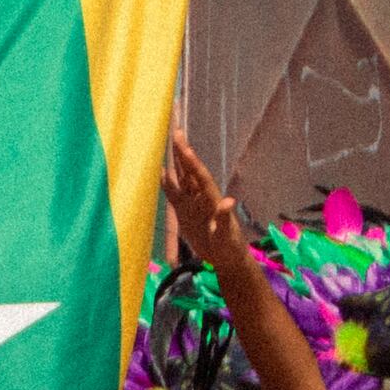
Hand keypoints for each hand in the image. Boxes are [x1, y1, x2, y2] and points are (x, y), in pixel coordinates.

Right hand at [161, 139, 253, 274]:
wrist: (225, 258)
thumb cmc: (229, 247)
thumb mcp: (227, 235)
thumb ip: (226, 218)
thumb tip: (228, 201)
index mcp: (212, 199)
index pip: (200, 177)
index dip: (192, 162)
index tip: (184, 147)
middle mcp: (201, 197)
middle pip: (190, 170)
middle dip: (183, 152)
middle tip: (177, 132)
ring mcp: (192, 203)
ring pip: (182, 177)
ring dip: (176, 161)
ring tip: (169, 143)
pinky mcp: (184, 211)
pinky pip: (174, 193)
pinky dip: (167, 182)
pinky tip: (161, 171)